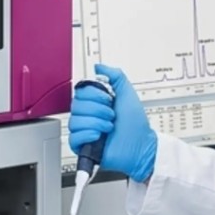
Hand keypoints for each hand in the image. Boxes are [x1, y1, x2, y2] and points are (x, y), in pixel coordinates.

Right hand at [67, 64, 156, 181]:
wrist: (140, 147)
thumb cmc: (135, 125)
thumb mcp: (128, 94)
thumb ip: (115, 76)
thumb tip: (100, 67)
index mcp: (96, 102)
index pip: (80, 91)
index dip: (94, 95)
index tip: (109, 99)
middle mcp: (89, 115)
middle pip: (76, 105)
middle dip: (98, 110)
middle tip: (111, 115)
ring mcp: (85, 130)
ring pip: (75, 120)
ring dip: (96, 123)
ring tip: (108, 127)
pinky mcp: (82, 145)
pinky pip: (74, 137)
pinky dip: (88, 135)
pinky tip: (99, 136)